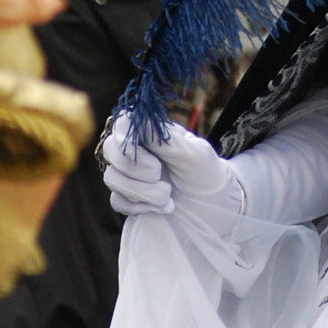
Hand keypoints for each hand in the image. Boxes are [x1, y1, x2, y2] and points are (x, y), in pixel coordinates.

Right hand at [103, 112, 243, 229]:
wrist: (215, 207)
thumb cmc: (206, 173)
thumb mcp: (193, 154)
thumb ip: (164, 140)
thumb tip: (138, 120)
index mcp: (152, 133)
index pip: (123, 124)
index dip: (123, 135)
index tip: (133, 147)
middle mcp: (137, 151)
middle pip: (111, 150)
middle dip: (134, 167)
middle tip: (158, 174)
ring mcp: (130, 176)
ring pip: (112, 178)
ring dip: (141, 191)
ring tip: (168, 195)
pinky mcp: (129, 199)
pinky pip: (117, 201)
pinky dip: (140, 206)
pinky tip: (163, 207)